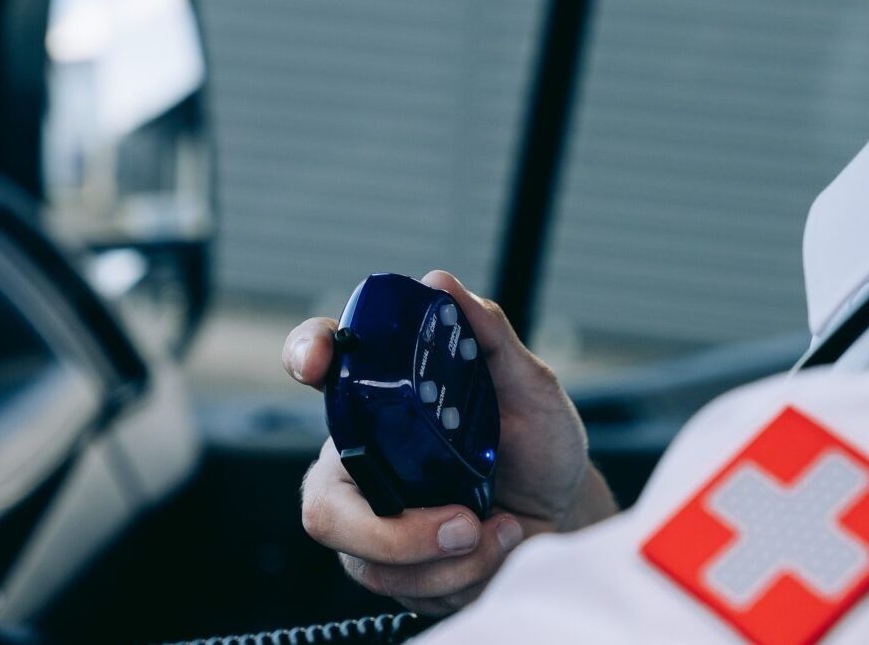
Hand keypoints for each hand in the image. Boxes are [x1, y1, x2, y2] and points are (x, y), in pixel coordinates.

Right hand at [283, 270, 617, 614]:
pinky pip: (398, 586)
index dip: (304, 353)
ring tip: (499, 530)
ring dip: (445, 556)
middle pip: (323, 501)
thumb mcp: (528, 384)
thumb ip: (488, 335)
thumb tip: (440, 282)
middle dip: (391, 530)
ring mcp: (371, 517)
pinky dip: (457, 575)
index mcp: (386, 396)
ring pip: (364, 557)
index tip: (316, 362)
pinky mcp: (391, 566)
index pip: (323, 363)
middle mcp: (365, 456)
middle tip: (462, 520)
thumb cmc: (540, 443)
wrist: (564, 514)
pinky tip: (492, 548)